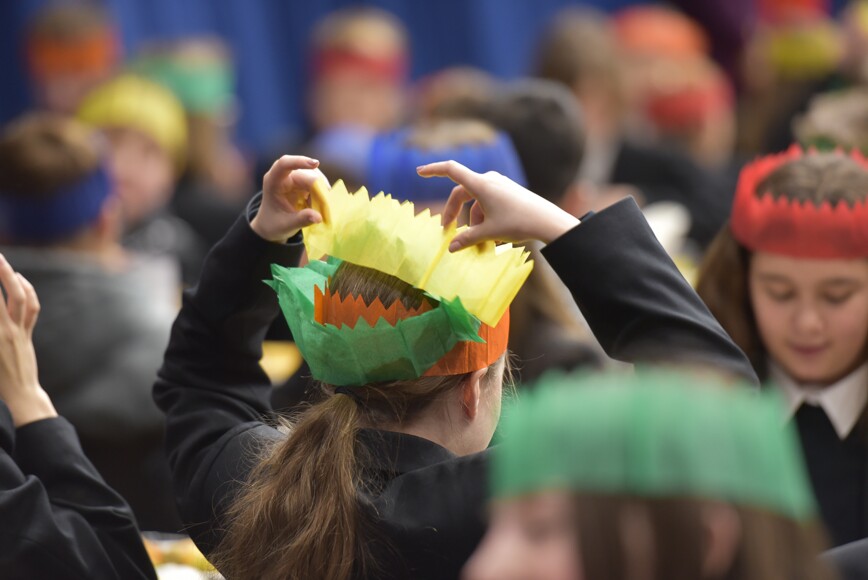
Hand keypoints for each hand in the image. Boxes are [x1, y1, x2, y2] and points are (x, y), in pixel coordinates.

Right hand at [0, 255, 55, 426]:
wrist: (18, 397)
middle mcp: (5, 331)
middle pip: (1, 296)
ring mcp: (18, 332)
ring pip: (19, 298)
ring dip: (10, 277)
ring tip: (1, 260)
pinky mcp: (26, 334)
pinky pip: (30, 308)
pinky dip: (26, 291)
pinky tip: (20, 280)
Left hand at [250, 155, 329, 241]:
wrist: (271, 225)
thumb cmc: (273, 224)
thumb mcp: (285, 225)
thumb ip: (301, 220)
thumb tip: (319, 217)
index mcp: (273, 182)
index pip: (284, 164)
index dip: (299, 161)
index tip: (315, 163)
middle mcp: (284, 177)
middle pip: (306, 174)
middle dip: (319, 187)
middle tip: (327, 205)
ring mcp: (295, 179)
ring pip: (315, 178)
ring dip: (322, 192)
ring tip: (324, 208)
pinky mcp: (304, 184)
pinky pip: (318, 185)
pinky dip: (322, 196)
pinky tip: (320, 207)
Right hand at [416, 161, 579, 250]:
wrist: (548, 221)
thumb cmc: (518, 223)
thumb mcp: (489, 233)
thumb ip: (467, 239)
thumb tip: (451, 247)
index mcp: (481, 185)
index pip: (451, 171)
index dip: (434, 170)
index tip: (419, 171)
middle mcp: (489, 180)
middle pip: (462, 192)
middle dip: (453, 211)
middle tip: (448, 230)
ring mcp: (500, 185)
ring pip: (477, 201)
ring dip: (474, 220)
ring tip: (481, 242)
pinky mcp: (509, 192)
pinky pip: (489, 203)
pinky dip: (485, 218)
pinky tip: (494, 237)